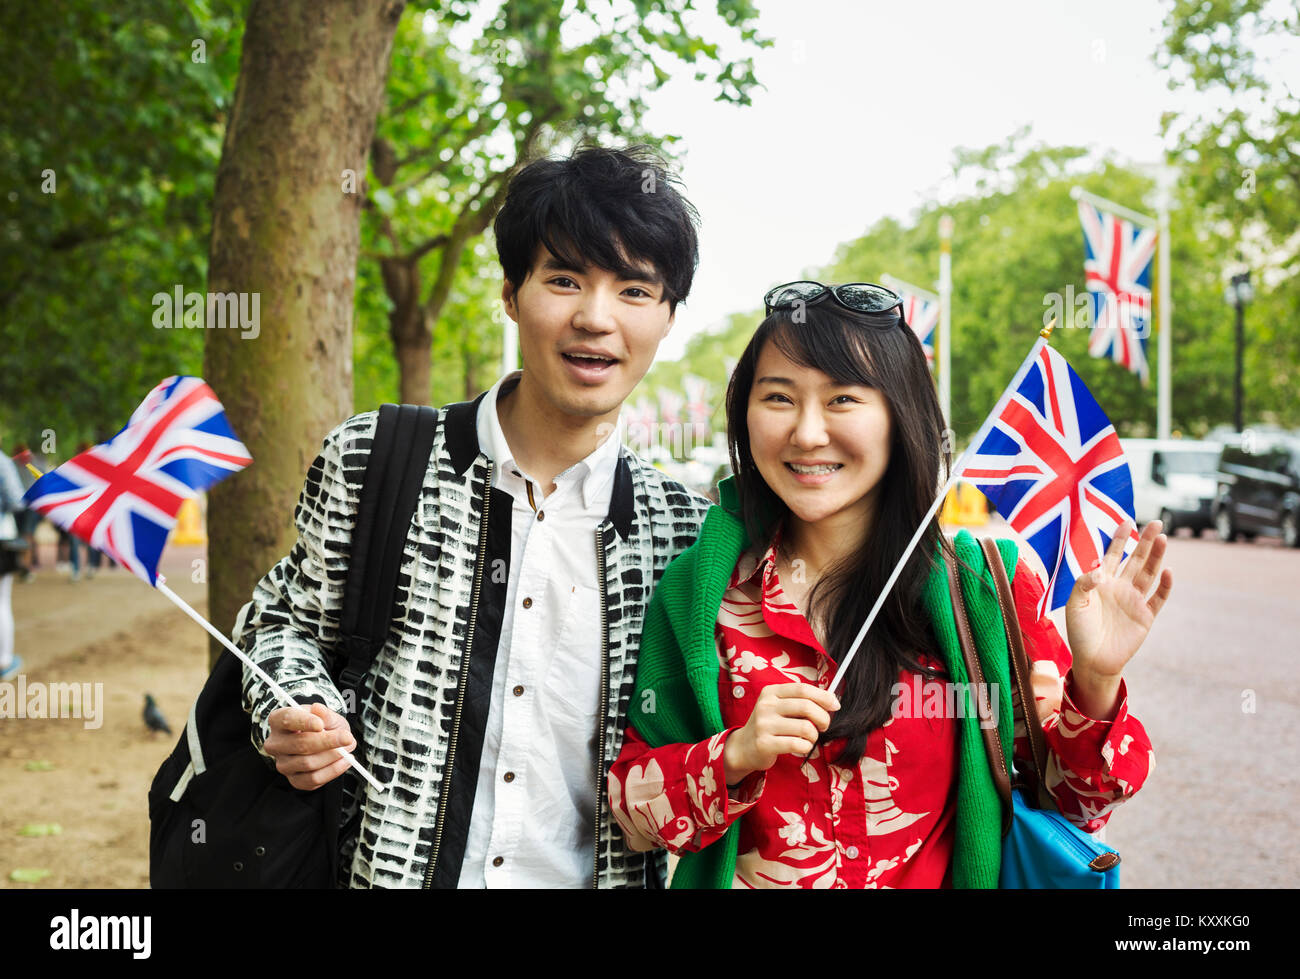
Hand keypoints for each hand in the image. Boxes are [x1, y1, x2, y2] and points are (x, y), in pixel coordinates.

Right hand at [264, 703, 355, 790]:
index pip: (287, 720)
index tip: (320, 724)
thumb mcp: (326, 715)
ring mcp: (283, 764)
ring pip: (308, 763)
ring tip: (347, 749)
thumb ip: (324, 713)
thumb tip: (318, 709)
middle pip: (300, 744)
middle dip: (327, 741)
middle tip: (347, 737)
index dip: (304, 722)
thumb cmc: (323, 726)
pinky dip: (332, 771)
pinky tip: (344, 761)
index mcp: (278, 720)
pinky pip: (313, 779)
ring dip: (332, 756)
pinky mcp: (293, 780)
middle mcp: (275, 743)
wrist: (324, 741)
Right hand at [722, 683, 839, 784]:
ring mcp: (764, 725)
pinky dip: (806, 747)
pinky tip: (802, 747)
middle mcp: (766, 706)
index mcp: (771, 692)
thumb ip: (800, 701)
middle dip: (823, 718)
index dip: (823, 696)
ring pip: (805, 727)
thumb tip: (831, 701)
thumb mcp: (779, 707)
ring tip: (809, 738)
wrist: (744, 747)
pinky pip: (798, 744)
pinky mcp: (765, 744)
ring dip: (814, 735)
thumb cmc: (769, 726)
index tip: (835, 706)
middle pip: (806, 706)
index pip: (803, 689)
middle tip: (824, 726)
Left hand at [1065, 519, 1172, 714]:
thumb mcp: (1075, 604)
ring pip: (1148, 573)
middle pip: (1136, 559)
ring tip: (1163, 539)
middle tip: (1157, 523)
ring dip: (1157, 557)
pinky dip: (1165, 586)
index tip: (1127, 521)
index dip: (1120, 539)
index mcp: (1102, 582)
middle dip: (1146, 541)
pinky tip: (1168, 572)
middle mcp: (1121, 587)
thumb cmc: (1080, 631)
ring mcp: (1134, 600)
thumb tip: (1100, 572)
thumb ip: (1083, 584)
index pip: (1113, 555)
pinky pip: (1158, 598)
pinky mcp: (1145, 616)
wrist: (1093, 659)